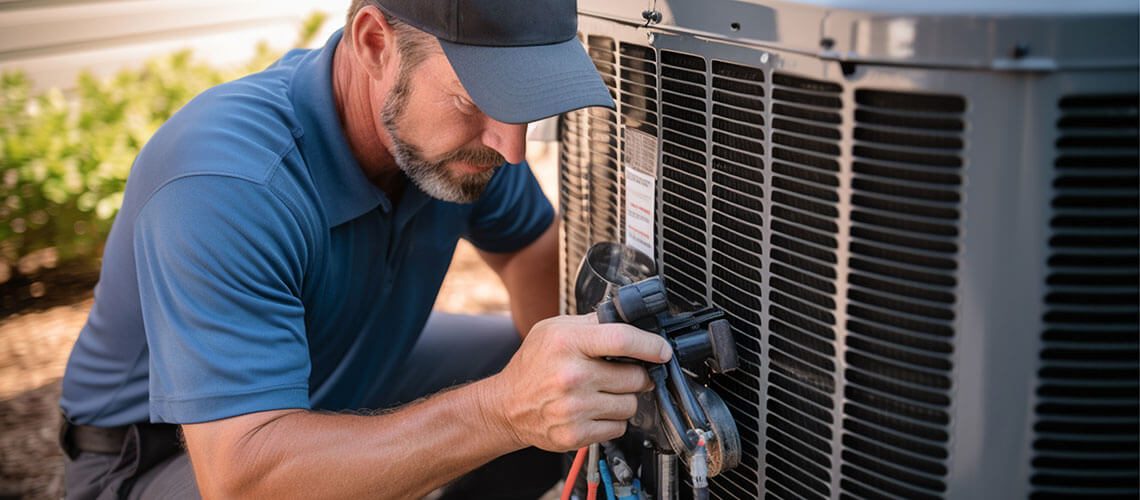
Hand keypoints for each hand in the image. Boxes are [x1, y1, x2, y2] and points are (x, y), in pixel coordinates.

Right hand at [480, 313, 672, 451]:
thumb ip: (591, 324)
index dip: (650, 345)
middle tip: (621, 373)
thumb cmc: (533, 365)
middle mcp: (571, 376)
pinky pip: (618, 427)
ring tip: (601, 393)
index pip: (623, 340)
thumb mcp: (553, 330)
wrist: (506, 406)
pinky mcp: (575, 434)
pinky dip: (612, 420)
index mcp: (567, 343)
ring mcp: (574, 409)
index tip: (662, 350)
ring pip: (630, 405)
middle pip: (635, 377)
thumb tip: (631, 321)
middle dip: (636, 375)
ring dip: (623, 399)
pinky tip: (594, 410)